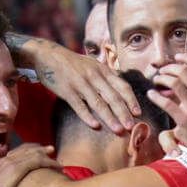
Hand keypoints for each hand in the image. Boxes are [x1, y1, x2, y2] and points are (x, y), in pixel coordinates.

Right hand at [0, 143, 56, 186]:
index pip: (12, 155)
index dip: (24, 154)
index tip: (32, 156)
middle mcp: (3, 161)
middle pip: (23, 149)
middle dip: (36, 148)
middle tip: (48, 150)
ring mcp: (10, 163)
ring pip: (32, 153)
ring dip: (45, 153)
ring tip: (55, 156)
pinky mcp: (17, 169)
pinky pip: (37, 160)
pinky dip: (49, 162)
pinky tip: (57, 166)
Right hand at [20, 37, 138, 133]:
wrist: (48, 56)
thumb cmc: (73, 64)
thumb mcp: (93, 64)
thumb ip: (107, 76)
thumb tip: (122, 89)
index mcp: (103, 70)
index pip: (122, 86)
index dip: (131, 100)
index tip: (138, 113)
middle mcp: (94, 76)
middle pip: (113, 97)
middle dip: (124, 113)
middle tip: (131, 127)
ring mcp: (80, 83)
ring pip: (99, 103)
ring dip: (110, 118)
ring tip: (118, 130)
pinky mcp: (67, 90)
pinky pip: (79, 106)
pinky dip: (88, 116)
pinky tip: (96, 126)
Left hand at [149, 61, 186, 157]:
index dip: (185, 57)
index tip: (177, 57)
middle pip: (183, 71)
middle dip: (170, 67)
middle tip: (163, 70)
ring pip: (174, 83)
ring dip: (162, 78)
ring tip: (156, 80)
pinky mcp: (183, 119)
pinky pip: (166, 103)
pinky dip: (155, 96)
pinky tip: (150, 94)